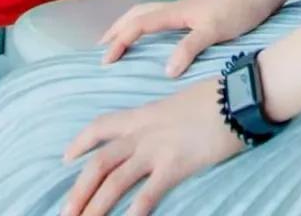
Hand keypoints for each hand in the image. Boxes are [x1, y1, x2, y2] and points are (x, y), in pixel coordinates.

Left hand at [60, 76, 245, 215]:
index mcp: (143, 115)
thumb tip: (158, 134)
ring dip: (95, 207)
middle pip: (99, 162)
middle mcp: (143, 133)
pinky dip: (134, 213)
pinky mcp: (175, 165)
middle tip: (64, 213)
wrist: (236, 96)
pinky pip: (147, 194)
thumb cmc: (215, 100)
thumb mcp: (178, 106)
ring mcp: (157, 149)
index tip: (66, 158)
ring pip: (114, 181)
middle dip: (79, 191)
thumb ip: (161, 121)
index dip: (80, 143)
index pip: (101, 126)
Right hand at [98, 0, 272, 76]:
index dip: (120, 42)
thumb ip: (190, 48)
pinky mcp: (193, 13)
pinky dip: (145, 25)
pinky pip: (158, 17)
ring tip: (117, 39)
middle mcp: (175, 8)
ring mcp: (184, 9)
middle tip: (100, 48)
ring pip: (146, 13)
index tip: (105, 61)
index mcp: (176, 12)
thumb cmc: (239, 11)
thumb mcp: (215, 31)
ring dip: (128, 25)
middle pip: (136, 14)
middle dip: (116, 30)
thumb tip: (166, 71)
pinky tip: (152, 37)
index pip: (139, 25)